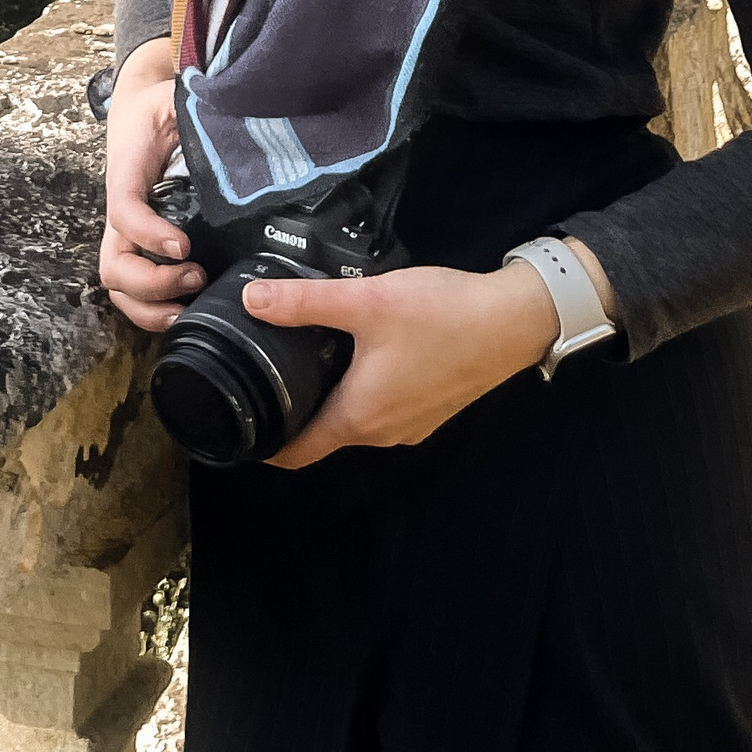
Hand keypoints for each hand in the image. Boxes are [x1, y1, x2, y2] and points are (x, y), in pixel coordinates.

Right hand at [98, 41, 203, 334]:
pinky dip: (153, 307)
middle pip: (113, 264)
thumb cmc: (160, 104)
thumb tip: (237, 129)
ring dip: (150, 306)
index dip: (150, 234)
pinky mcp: (141, 243)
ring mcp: (128, 232)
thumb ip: (198, 110)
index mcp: (127, 173)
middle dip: (152, 283)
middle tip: (196, 275)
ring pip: (119, 284)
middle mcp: (121, 210)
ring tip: (190, 307)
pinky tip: (187, 308)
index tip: (185, 246)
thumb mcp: (175, 97)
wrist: (139, 105)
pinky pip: (133, 286)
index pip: (125, 211)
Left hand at [248, 256, 562, 467]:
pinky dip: (362, 392)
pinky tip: (358, 355)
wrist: (513, 321)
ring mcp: (412, 424)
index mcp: (360, 417)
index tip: (237, 424)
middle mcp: (383, 432)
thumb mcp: (366, 301)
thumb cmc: (439, 316)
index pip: (298, 452)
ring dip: (330, 400)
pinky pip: (382, 409)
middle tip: (262, 375)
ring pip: (355, 421)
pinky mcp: (431, 409)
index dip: (264, 446)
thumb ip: (306, 302)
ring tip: (304, 359)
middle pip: (324, 434)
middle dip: (293, 412)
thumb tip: (251, 299)